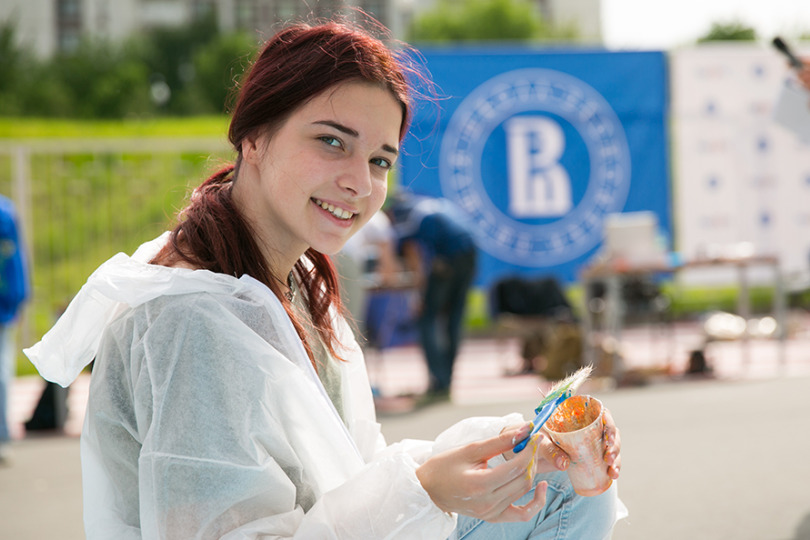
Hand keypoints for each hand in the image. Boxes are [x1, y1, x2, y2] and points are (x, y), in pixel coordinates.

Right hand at [416, 423, 547, 521]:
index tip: (534, 435)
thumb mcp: (470, 449)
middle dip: (531, 458)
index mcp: (480, 484)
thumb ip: (499, 441)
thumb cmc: (444, 466)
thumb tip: (525, 430)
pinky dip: (536, 502)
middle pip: (523, 479)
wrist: (428, 489)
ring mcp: (491, 513)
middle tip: (531, 442)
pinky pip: (522, 514)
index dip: (529, 449)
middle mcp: (488, 503)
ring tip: (528, 455)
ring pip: (524, 491)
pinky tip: (541, 486)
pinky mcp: (493, 517)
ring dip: (531, 471)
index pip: (516, 467)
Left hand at [505, 406, 621, 478]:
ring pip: (612, 446)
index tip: (608, 438)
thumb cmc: (536, 439)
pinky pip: (607, 459)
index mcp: (579, 414)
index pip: (601, 413)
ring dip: (616, 457)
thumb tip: (564, 464)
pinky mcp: (592, 454)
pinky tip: (613, 475)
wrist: (532, 451)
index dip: (609, 423)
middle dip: (614, 444)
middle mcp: (589, 426)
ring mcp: (592, 440)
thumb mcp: (540, 441)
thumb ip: (548, 449)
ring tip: (612, 471)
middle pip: (610, 430)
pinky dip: (613, 466)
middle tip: (608, 457)